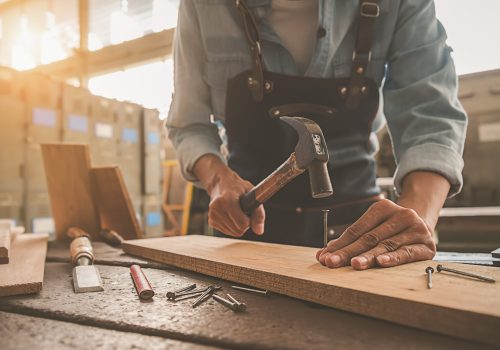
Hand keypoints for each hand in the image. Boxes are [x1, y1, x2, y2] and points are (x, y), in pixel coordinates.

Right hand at [208, 170, 265, 236]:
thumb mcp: (252, 193)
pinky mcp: (211, 221)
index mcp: (226, 200)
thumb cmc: (238, 187)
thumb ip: (258, 212)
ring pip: (234, 233)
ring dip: (239, 225)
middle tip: (244, 211)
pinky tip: (230, 215)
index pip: (243, 224)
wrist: (220, 183)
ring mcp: (212, 215)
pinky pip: (228, 232)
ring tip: (237, 212)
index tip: (249, 211)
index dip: (250, 219)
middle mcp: (216, 208)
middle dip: (245, 224)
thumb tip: (259, 231)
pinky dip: (232, 226)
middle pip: (238, 230)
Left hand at [316, 199, 435, 269]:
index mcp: (383, 207)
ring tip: (354, 264)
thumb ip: (352, 239)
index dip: (340, 243)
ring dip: (368, 257)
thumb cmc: (392, 228)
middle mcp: (400, 215)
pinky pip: (406, 253)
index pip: (357, 229)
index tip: (325, 256)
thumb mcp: (374, 226)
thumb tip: (326, 253)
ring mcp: (415, 229)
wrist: (424, 223)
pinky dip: (393, 259)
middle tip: (333, 262)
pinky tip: (381, 263)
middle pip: (369, 237)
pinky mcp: (426, 245)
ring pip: (386, 246)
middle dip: (348, 252)